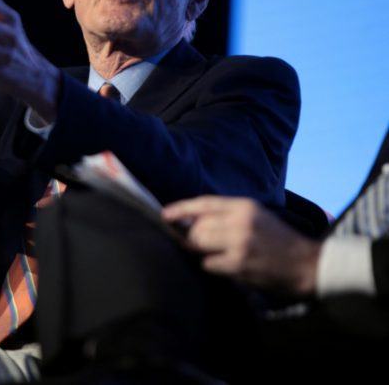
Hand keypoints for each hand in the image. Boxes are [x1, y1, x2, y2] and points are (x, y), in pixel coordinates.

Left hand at [163, 196, 321, 295]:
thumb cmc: (277, 239)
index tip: (164, 214)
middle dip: (190, 236)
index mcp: (244, 206)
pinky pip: (209, 264)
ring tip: (214, 253)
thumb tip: (189, 221)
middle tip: (193, 242)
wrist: (306, 264)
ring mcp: (239, 244)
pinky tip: (225, 265)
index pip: (204, 203)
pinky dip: (211, 265)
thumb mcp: (255, 216)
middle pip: (197, 227)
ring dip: (200, 251)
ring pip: (199, 245)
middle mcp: (241, 222)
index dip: (181, 209)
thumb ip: (226, 215)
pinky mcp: (239, 264)